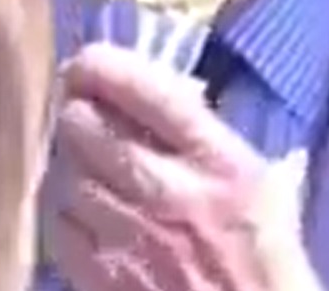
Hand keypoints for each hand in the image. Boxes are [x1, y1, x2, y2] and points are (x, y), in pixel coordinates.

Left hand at [44, 43, 321, 290]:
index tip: (89, 61)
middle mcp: (173, 193)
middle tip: (81, 112)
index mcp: (223, 164)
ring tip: (81, 161)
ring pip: (67, 174)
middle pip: (89, 128)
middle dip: (78, 114)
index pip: (152, 93)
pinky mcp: (104, 278)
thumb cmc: (268, 264)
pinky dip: (61, 211)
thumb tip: (173, 98)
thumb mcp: (269, 191)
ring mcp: (134, 238)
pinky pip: (59, 226)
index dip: (109, 67)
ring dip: (68, 163)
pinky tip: (79, 209)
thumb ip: (220, 144)